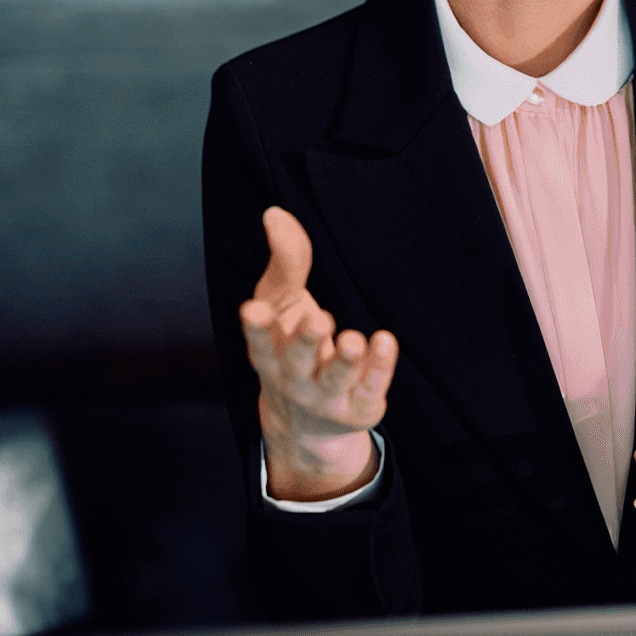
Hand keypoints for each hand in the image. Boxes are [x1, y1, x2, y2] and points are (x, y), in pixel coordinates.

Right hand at [240, 206, 398, 500]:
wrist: (308, 422)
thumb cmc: (293, 346)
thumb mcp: (284, 304)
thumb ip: (285, 262)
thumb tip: (276, 214)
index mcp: (268, 352)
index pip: (258, 340)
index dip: (255, 327)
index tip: (251, 308)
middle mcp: (293, 377)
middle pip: (296, 360)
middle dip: (305, 341)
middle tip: (318, 320)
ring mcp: (326, 396)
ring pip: (335, 379)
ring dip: (345, 359)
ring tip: (353, 339)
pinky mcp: (359, 405)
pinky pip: (370, 386)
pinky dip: (378, 366)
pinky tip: (384, 341)